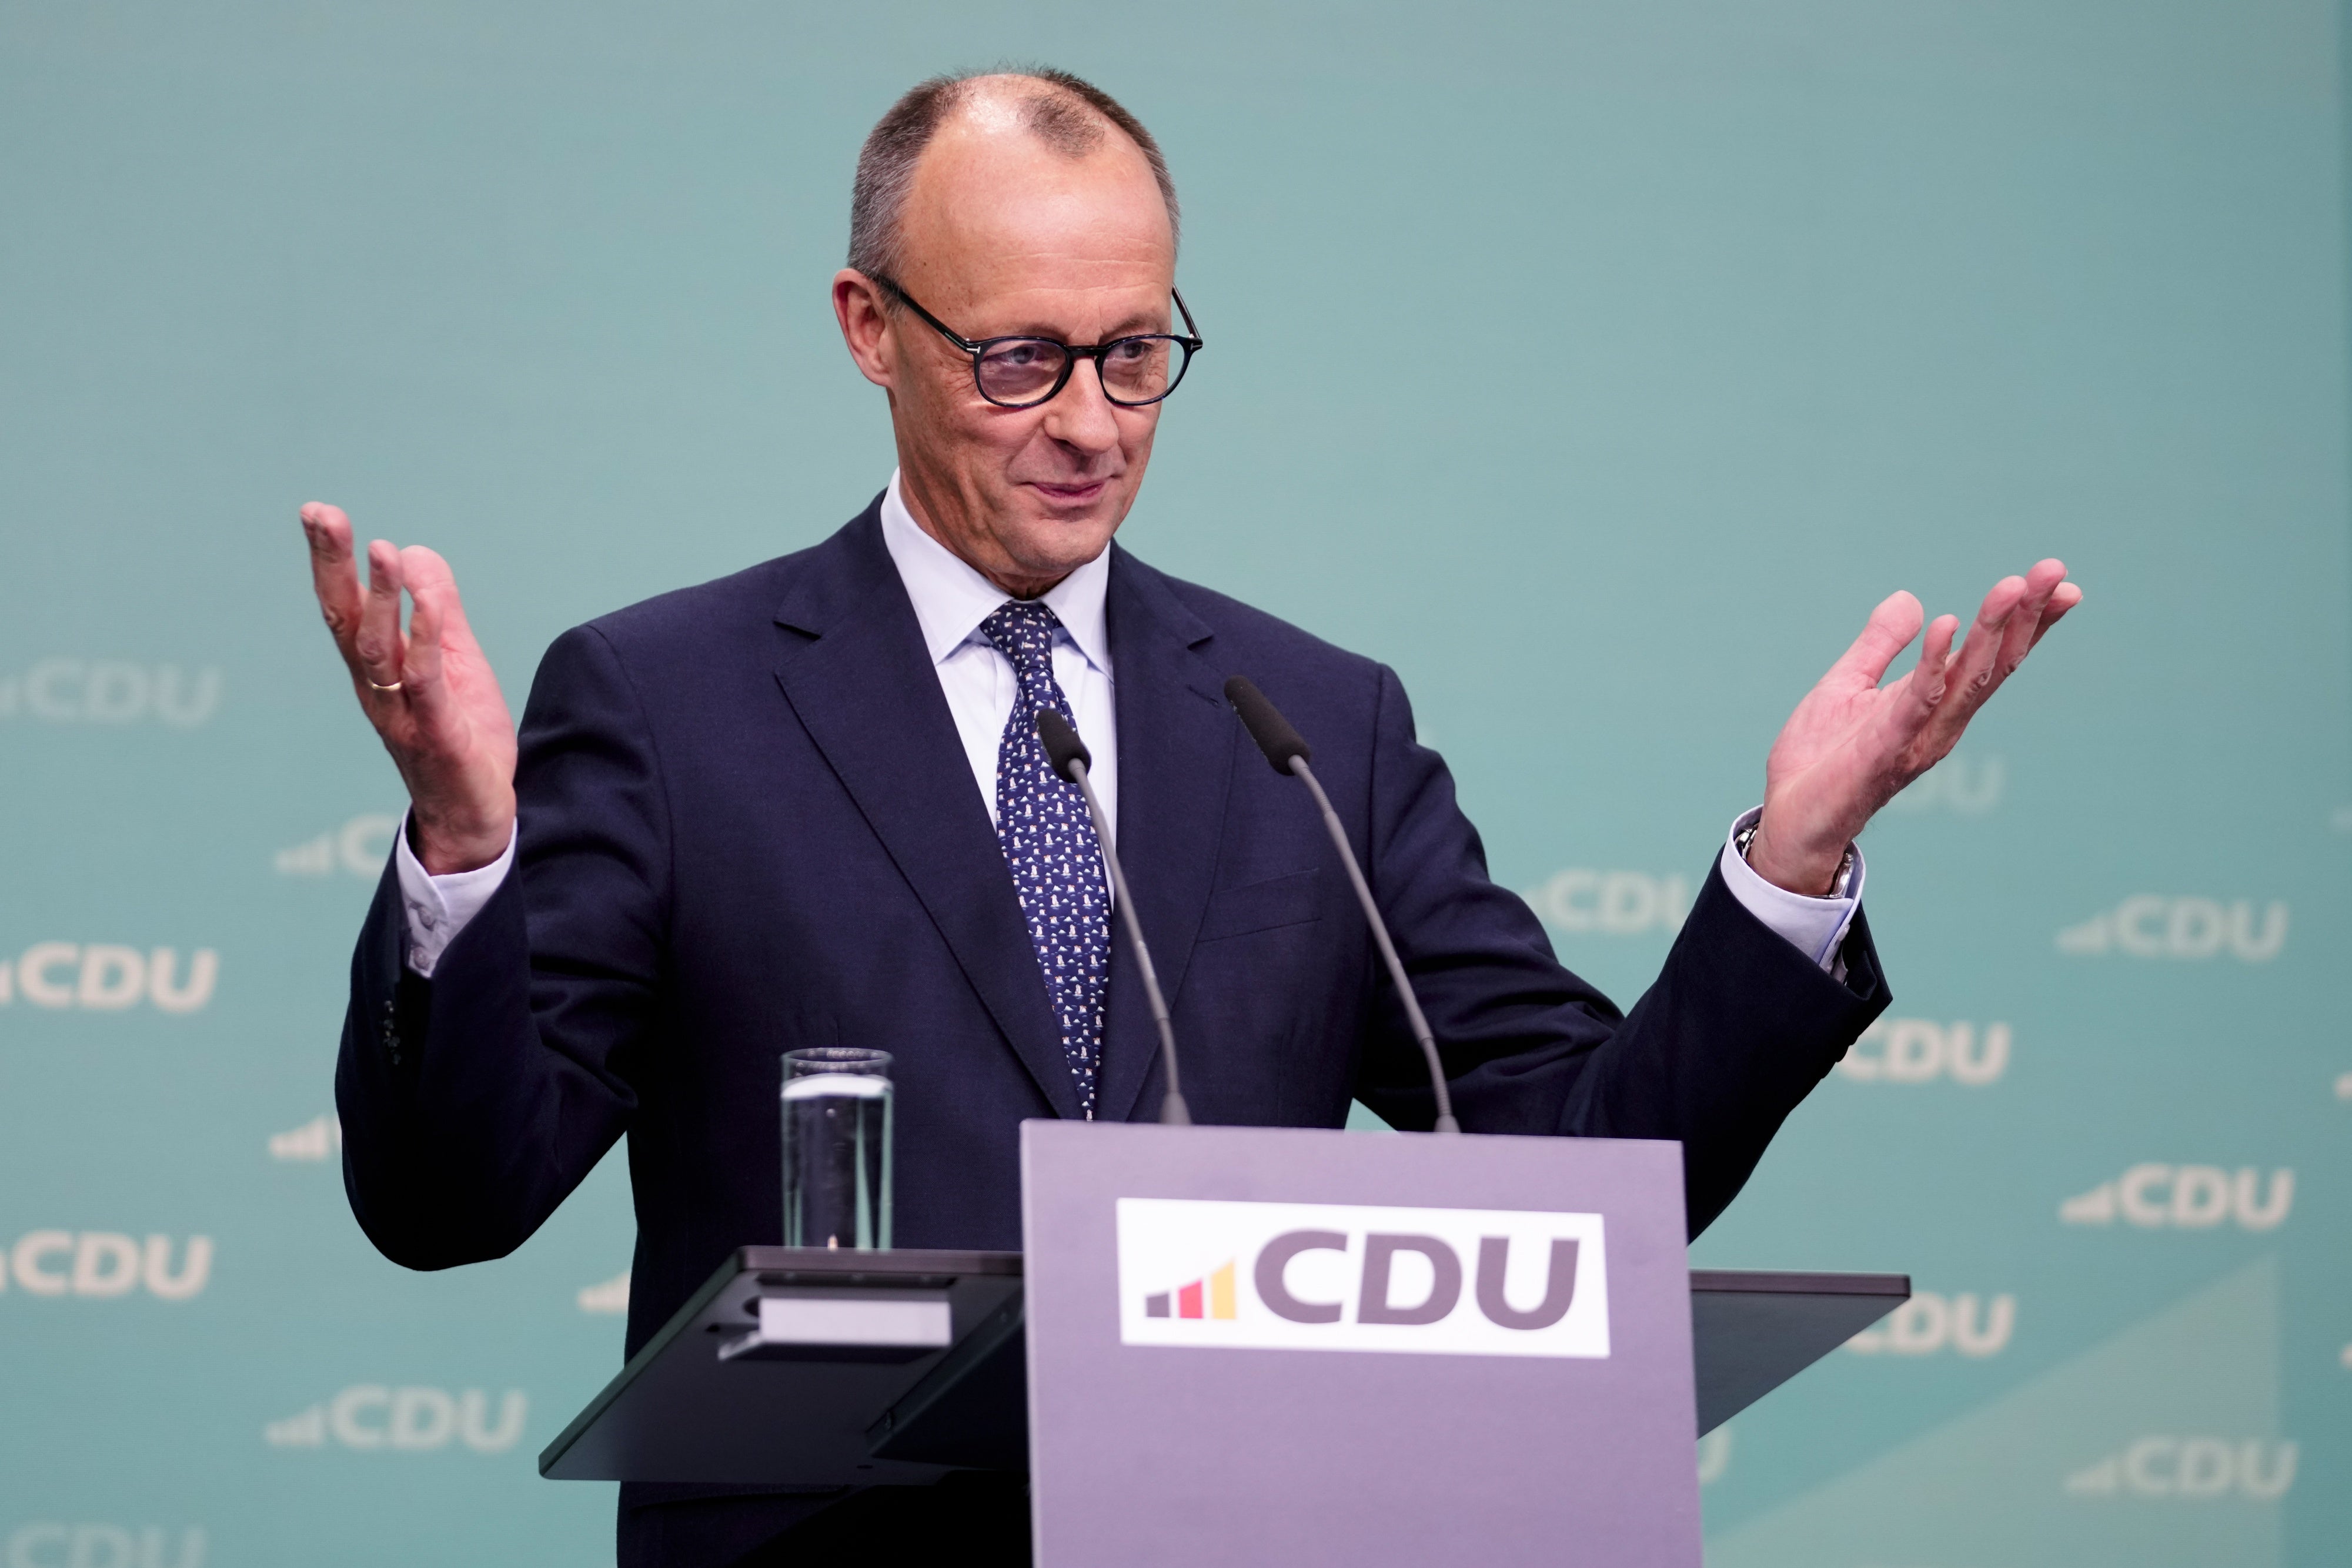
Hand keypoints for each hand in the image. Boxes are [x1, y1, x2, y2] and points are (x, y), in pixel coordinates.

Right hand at [300, 503, 516, 874]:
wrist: (475, 812)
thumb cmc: (460, 734)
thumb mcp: (455, 659)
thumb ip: (438, 609)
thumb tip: (415, 551)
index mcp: (377, 667)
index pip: (344, 605)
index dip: (330, 559)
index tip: (317, 511)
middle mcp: (377, 686)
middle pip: (343, 619)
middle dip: (331, 565)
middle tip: (319, 514)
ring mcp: (401, 711)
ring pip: (378, 649)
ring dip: (378, 598)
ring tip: (382, 548)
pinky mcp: (435, 733)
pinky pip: (425, 682)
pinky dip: (426, 639)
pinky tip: (430, 604)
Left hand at [1746, 560, 2081, 895]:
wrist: (1790, 815)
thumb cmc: (1821, 758)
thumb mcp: (1848, 685)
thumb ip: (1879, 644)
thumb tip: (1910, 598)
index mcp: (1935, 703)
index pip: (1990, 655)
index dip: (2026, 620)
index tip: (2060, 582)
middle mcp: (1941, 721)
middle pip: (1994, 662)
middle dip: (2025, 616)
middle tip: (2055, 570)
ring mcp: (1918, 737)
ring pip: (1968, 679)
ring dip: (1992, 631)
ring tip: (2014, 586)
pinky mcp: (1885, 750)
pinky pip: (1918, 702)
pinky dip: (1933, 665)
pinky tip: (1945, 626)